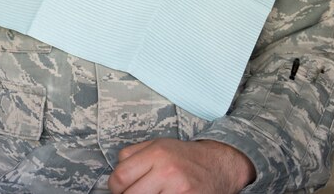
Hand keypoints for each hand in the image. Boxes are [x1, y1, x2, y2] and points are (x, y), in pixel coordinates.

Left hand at [108, 138, 255, 193]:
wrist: (218, 165)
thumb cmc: (184, 156)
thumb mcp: (157, 145)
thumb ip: (133, 155)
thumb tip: (115, 174)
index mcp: (156, 154)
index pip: (120, 177)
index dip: (115, 186)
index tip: (119, 188)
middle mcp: (168, 171)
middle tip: (134, 193)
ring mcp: (179, 190)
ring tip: (150, 193)